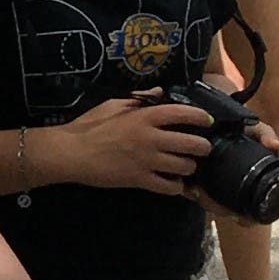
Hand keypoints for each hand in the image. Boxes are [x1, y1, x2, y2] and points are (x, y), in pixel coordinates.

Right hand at [58, 93, 213, 194]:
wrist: (71, 153)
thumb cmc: (89, 127)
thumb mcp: (112, 106)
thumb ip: (138, 100)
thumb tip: (159, 92)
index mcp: (144, 117)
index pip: (183, 113)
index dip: (200, 117)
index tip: (207, 121)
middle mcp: (151, 138)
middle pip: (192, 144)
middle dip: (203, 147)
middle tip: (202, 148)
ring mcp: (147, 161)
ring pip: (185, 166)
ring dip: (189, 167)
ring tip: (185, 166)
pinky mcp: (140, 180)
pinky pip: (169, 187)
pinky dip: (176, 186)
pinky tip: (173, 182)